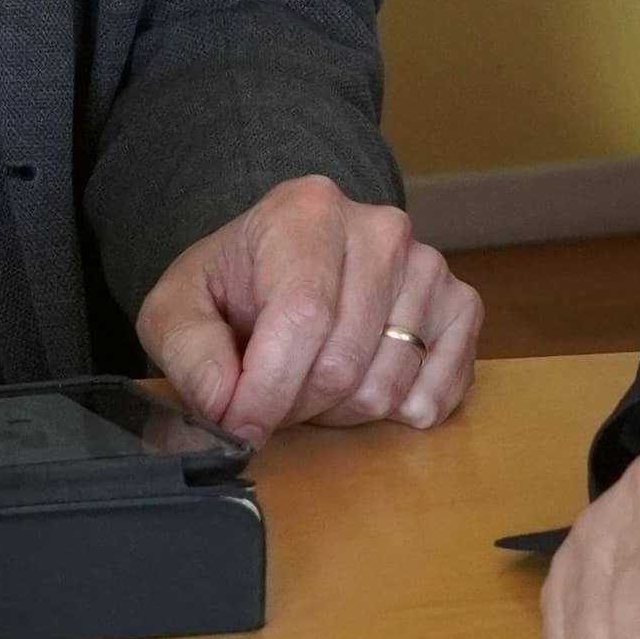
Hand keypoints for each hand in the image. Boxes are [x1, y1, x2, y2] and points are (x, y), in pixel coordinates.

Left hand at [133, 174, 483, 438]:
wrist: (283, 261)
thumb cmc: (234, 287)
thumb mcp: (178, 308)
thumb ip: (189, 353)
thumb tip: (226, 405)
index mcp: (307, 210)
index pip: (302, 317)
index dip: (268, 390)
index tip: (240, 428)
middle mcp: (380, 228)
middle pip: (343, 363)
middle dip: (298, 405)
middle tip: (272, 395)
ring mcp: (429, 266)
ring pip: (388, 386)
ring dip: (341, 411)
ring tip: (314, 379)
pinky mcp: (461, 303)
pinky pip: (443, 387)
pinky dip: (402, 410)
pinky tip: (365, 389)